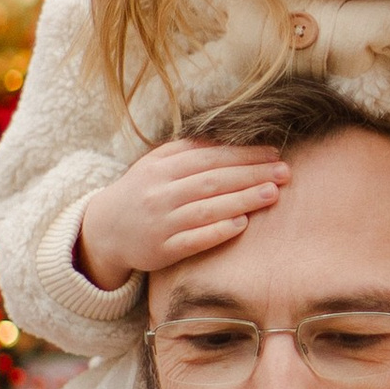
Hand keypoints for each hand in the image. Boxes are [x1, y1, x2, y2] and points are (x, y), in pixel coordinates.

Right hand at [76, 139, 287, 292]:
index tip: (273, 153)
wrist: (105, 230)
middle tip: (284, 172)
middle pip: (212, 181)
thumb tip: (230, 137)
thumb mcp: (156, 163)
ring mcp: (161, 223)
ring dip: (242, 200)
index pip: (209, 158)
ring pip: (206, 209)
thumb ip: (188, 150)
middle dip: (251, 174)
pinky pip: (193, 240)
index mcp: (161, 168)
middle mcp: (160, 194)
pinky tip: (242, 223)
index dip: (243, 154)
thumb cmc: (142, 191)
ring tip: (272, 193)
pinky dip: (218, 231)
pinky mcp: (161, 251)